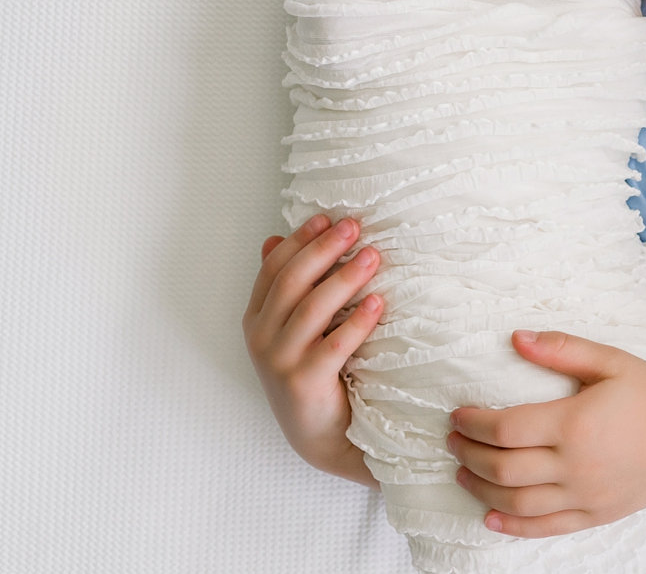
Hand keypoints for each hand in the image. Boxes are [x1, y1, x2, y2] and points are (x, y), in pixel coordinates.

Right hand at [242, 214, 382, 484]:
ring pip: (311, 309)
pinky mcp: (303, 384)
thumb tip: (273, 238)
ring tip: (373, 256)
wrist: (321, 436)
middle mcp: (261, 338)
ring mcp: (279, 362)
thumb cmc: (313, 374)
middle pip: (290, 282)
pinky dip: (357, 323)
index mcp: (257, 319)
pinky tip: (378, 303)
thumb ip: (288, 289)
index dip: (300, 240)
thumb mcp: (294, 329)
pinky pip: (333, 346)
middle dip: (323, 249)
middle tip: (354, 226)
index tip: (328, 218)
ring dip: (344, 278)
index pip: (273, 269)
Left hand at [448, 330, 645, 536]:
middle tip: (453, 441)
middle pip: (502, 469)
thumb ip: (562, 348)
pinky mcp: (595, 515)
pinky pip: (545, 527)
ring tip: (463, 474)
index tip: (458, 415)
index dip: (474, 423)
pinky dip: (511, 525)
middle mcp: (575, 465)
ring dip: (481, 490)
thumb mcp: (611, 361)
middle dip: (469, 455)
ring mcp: (585, 496)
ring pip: (516, 502)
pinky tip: (490, 517)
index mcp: (574, 423)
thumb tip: (515, 337)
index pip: (506, 428)